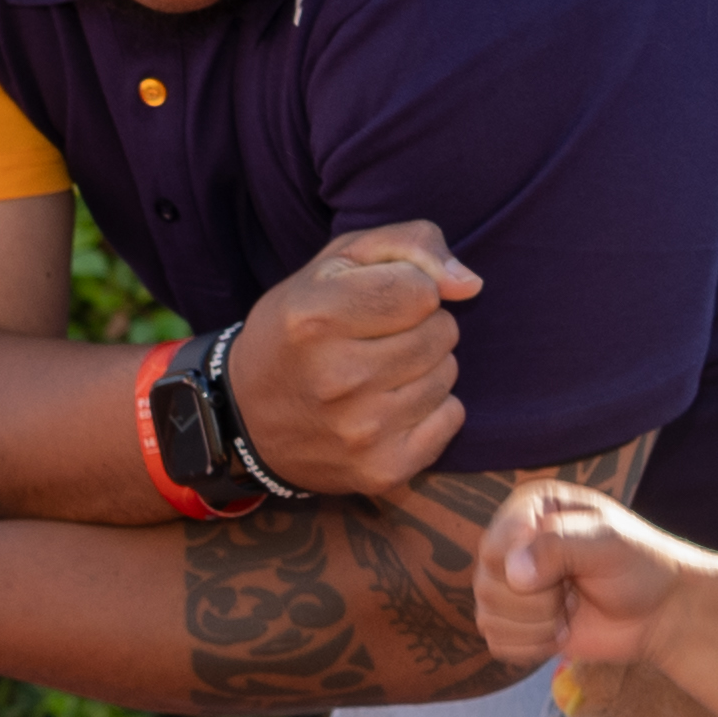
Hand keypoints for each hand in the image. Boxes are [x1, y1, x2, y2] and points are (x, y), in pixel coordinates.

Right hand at [228, 220, 478, 493]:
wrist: (246, 420)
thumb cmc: (298, 328)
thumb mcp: (335, 263)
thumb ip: (408, 245)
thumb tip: (471, 283)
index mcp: (315, 319)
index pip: (422, 290)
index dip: (409, 289)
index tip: (377, 302)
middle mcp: (337, 379)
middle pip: (441, 334)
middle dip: (421, 328)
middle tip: (379, 340)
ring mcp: (360, 432)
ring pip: (448, 376)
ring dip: (425, 368)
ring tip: (382, 374)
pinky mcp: (381, 471)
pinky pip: (451, 418)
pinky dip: (432, 410)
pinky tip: (392, 408)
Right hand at [477, 482, 703, 673]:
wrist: (660, 612)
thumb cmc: (640, 566)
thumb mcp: (606, 540)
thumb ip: (557, 545)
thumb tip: (513, 574)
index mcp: (529, 509)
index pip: (494, 544)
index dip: (527, 566)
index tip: (571, 567)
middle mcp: (511, 545)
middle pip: (488, 585)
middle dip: (539, 600)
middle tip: (576, 588)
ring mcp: (508, 587)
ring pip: (490, 618)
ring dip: (540, 625)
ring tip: (572, 609)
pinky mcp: (513, 624)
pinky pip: (498, 644)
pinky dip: (534, 646)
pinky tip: (562, 631)